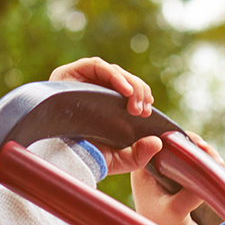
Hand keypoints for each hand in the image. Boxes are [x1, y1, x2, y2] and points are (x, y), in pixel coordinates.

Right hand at [50, 57, 161, 173]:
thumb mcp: (121, 159)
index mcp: (104, 105)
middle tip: (143, 111)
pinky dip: (114, 75)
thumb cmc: (90, 158)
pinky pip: (96, 65)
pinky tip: (126, 91)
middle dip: (139, 91)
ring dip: (131, 84)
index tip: (148, 111)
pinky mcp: (68, 73)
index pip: (126, 90)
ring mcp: (79, 80)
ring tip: (136, 105)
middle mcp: (91, 90)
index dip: (141, 95)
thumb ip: (142, 153)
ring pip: (113, 71)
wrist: (67, 159)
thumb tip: (158, 142)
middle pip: (122, 79)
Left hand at [129, 129, 221, 224]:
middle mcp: (155, 167)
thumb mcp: (176, 212)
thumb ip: (189, 195)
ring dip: (206, 156)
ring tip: (218, 164)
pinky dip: (209, 165)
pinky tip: (219, 169)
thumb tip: (210, 177)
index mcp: (143, 170)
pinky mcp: (184, 180)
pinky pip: (198, 165)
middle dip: (196, 147)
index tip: (196, 145)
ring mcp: (170, 173)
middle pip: (177, 145)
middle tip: (211, 154)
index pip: (158, 143)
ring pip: (190, 154)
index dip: (178, 140)